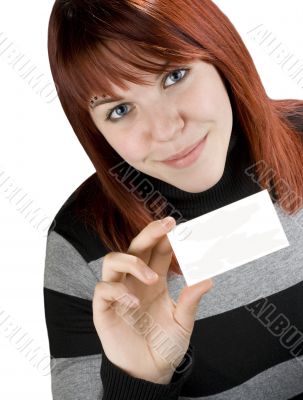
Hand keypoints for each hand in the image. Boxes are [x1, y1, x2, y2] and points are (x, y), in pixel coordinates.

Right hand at [92, 217, 212, 383]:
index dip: (166, 237)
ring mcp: (118, 293)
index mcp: (154, 280)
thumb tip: (207, 279)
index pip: (158, 251)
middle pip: (135, 247)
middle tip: (167, 225)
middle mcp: (134, 281)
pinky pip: (103, 289)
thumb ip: (190, 301)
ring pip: (113, 260)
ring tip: (153, 278)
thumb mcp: (182, 323)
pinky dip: (117, 291)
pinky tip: (134, 303)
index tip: (180, 227)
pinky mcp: (104, 308)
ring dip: (132, 262)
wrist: (149, 372)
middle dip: (149, 233)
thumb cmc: (165, 345)